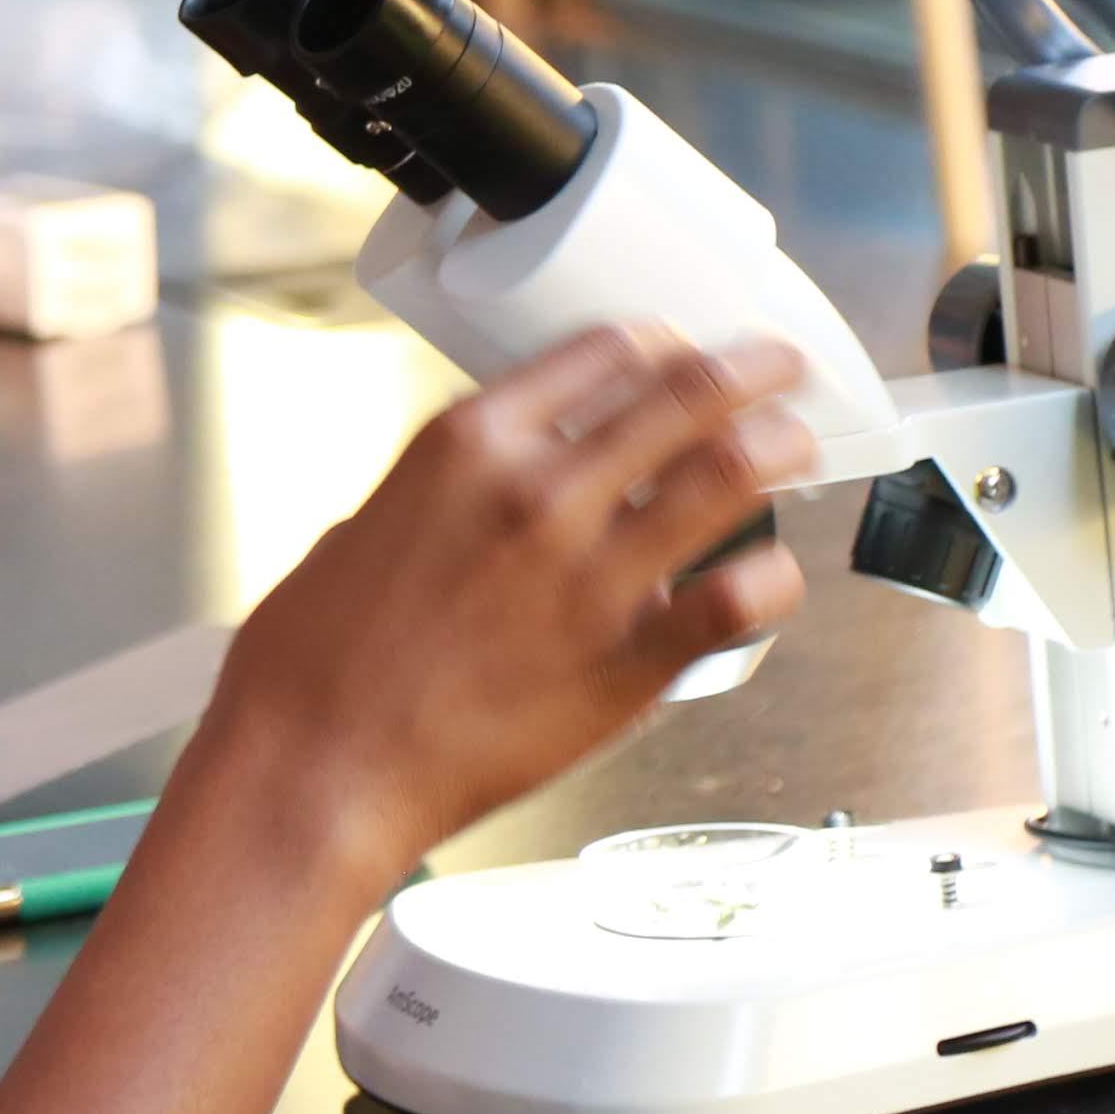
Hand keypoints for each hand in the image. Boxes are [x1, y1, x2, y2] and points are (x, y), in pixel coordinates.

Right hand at [207, 326, 810, 896]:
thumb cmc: (316, 665)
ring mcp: (590, 576)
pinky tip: (774, 575)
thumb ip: (449, 497)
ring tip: (798, 444)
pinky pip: (736, 600)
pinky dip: (771, 579)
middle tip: (776, 368)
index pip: (602, 353)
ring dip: (779, 448)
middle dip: (749, 372)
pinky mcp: (626, 662)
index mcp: (467, 444)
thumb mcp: (366, 523)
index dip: (660, 344)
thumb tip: (494, 499)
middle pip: (684, 396)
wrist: (316, 769)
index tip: (682, 349)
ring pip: (730, 474)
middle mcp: (539, 492)